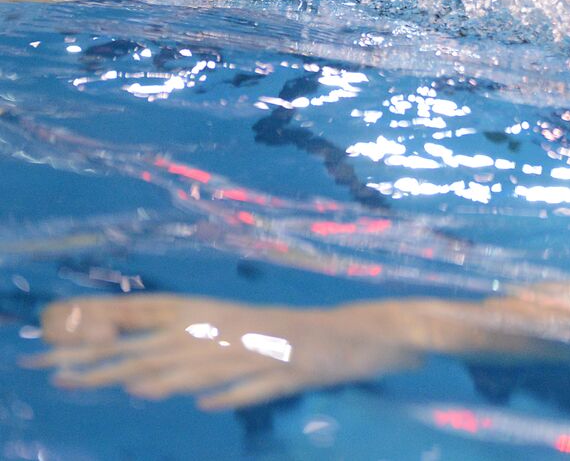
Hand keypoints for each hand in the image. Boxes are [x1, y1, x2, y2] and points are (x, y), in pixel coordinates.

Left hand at [21, 294, 426, 409]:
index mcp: (221, 314)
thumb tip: (146, 374)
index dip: (102, 327)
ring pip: (208, 362)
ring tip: (126, 387)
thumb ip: (201, 351)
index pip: (151, 318)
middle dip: (111, 359)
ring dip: (167, 374)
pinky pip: (260, 383)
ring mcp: (266, 348)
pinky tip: (208, 401)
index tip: (54, 341)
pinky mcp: (295, 368)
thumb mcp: (248, 337)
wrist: (370, 332)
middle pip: (165, 345)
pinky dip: (233, 390)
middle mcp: (236, 327)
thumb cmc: (305, 336)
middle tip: (60, 371)